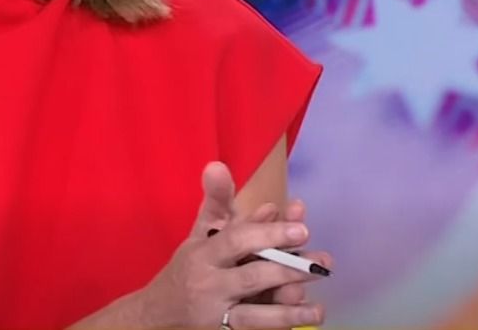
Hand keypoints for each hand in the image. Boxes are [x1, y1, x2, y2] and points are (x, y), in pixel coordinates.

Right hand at [134, 162, 325, 328]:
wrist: (157, 315)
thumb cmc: (188, 268)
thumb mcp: (199, 233)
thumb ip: (216, 202)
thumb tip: (218, 165)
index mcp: (203, 253)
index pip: (236, 240)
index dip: (268, 232)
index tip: (302, 226)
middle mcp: (208, 283)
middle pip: (251, 276)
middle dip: (287, 269)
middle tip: (320, 262)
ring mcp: (216, 313)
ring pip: (254, 313)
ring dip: (288, 309)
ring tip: (319, 305)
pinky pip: (254, 329)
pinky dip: (279, 324)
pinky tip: (305, 317)